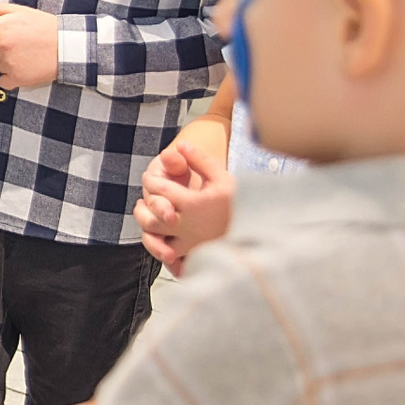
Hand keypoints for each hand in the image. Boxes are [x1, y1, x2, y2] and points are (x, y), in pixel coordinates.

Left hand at [0, 1, 60, 88]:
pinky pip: (3, 82)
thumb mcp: (18, 12)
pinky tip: (25, 67)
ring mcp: (8, 64)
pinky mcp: (17, 78)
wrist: (67, 46)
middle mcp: (1, 46)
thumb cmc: (42, 26)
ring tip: (21, 55)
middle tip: (10, 48)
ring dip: (2, 66)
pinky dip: (11, 78)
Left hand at [133, 139, 234, 277]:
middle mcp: (188, 226)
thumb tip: (180, 144)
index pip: (159, 190)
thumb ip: (200, 160)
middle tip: (142, 202)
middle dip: (142, 208)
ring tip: (148, 219)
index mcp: (193, 203)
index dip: (149, 181)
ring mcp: (190, 245)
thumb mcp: (222, 177)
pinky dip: (162, 251)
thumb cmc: (240, 201)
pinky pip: (169, 260)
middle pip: (151, 218)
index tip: (148, 178)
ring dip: (147, 229)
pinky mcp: (194, 258)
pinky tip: (163, 241)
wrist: (262, 228)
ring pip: (155, 240)